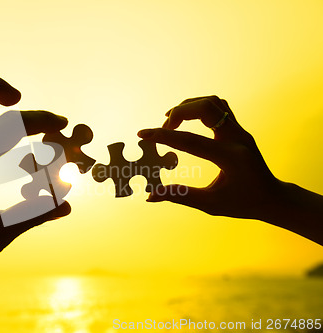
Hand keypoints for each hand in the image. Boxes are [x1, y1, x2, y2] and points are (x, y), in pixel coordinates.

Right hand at [138, 95, 322, 244]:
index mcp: (230, 158)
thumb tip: (151, 196)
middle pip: (206, 107)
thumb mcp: (210, 205)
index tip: (143, 134)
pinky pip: (218, 107)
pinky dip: (199, 107)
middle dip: (179, 112)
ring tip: (171, 121)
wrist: (272, 198)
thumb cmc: (243, 204)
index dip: (163, 136)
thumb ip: (180, 196)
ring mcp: (240, 131)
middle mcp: (238, 138)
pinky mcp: (239, 129)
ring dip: (189, 106)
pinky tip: (187, 119)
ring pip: (213, 102)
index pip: (190, 141)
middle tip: (163, 127)